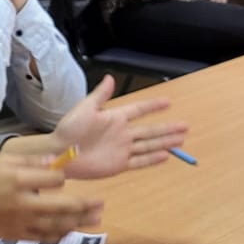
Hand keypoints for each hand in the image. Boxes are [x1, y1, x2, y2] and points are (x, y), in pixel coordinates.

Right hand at [0, 154, 103, 242]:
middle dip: (85, 205)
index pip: (54, 180)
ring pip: (58, 225)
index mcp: (19, 181)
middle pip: (63, 207)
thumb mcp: (2, 162)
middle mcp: (24, 204)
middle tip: (101, 203)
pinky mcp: (19, 236)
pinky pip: (45, 237)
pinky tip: (71, 230)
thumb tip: (57, 162)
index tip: (61, 177)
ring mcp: (22, 223)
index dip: (61, 178)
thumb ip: (30, 162)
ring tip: (96, 219)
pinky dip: (60, 234)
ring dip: (79, 222)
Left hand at [47, 76, 189, 178]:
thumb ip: (100, 95)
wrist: (59, 153)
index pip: (139, 110)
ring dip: (165, 142)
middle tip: (185, 126)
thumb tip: (110, 78)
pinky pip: (139, 162)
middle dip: (167, 128)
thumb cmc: (68, 130)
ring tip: (181, 140)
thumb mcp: (84, 109)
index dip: (153, 106)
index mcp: (115, 118)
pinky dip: (152, 159)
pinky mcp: (118, 165)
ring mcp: (122, 150)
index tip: (168, 102)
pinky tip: (165, 156)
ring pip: (149, 145)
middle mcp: (122, 134)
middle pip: (150, 130)